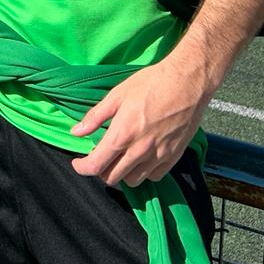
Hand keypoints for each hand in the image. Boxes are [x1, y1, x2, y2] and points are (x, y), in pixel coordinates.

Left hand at [69, 61, 208, 187]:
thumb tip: (76, 132)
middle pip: (113, 177)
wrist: (187, 82)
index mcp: (122, 134)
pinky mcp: (174, 157)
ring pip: (133, 180)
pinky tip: (141, 157)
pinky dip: (144, 172)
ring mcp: (158, 156)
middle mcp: (139, 150)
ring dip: (122, 172)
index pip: (96, 165)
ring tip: (121, 156)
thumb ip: (95, 116)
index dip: (82, 168)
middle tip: (101, 156)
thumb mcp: (117, 94)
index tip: (78, 163)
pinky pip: (154, 176)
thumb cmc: (151, 83)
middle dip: (101, 170)